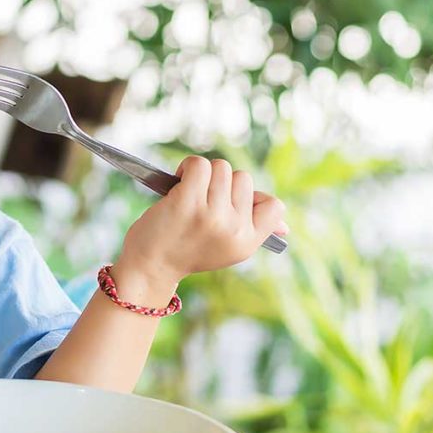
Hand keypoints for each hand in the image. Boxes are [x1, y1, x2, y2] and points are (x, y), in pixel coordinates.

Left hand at [117, 156, 287, 283]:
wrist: (148, 268)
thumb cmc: (185, 251)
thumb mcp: (227, 249)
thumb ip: (253, 231)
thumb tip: (284, 227)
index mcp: (248, 243)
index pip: (274, 206)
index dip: (253, 198)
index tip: (230, 206)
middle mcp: (234, 229)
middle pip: (243, 178)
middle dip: (220, 183)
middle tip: (200, 201)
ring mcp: (212, 214)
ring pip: (221, 167)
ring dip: (203, 173)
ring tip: (188, 192)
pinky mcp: (188, 201)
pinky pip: (199, 164)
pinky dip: (188, 166)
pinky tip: (178, 182)